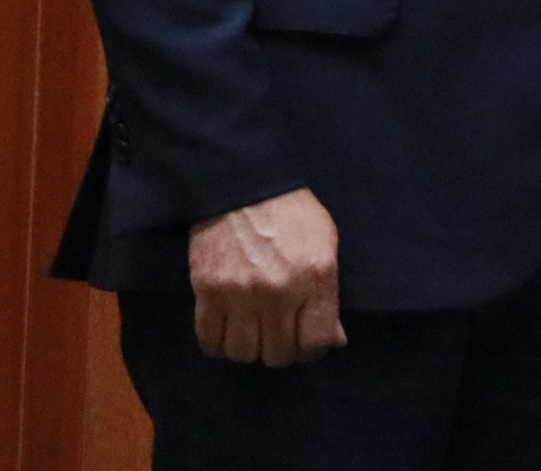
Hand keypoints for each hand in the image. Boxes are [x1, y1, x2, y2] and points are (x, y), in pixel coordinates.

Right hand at [188, 187, 343, 365]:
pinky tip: (228, 330)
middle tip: (279, 337)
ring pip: (243, 353)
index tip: (307, 341)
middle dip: (281, 351)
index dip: (312, 348)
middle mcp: (279, 292)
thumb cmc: (293, 213)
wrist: (244, 186)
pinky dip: (219, 343)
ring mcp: (240, 294)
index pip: (315, 342)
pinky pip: (210, 340)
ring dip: (249, 348)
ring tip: (253, 333)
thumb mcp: (326, 244)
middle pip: (278, 354)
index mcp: (316, 278)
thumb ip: (329, 294)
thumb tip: (332, 340)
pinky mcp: (207, 292)